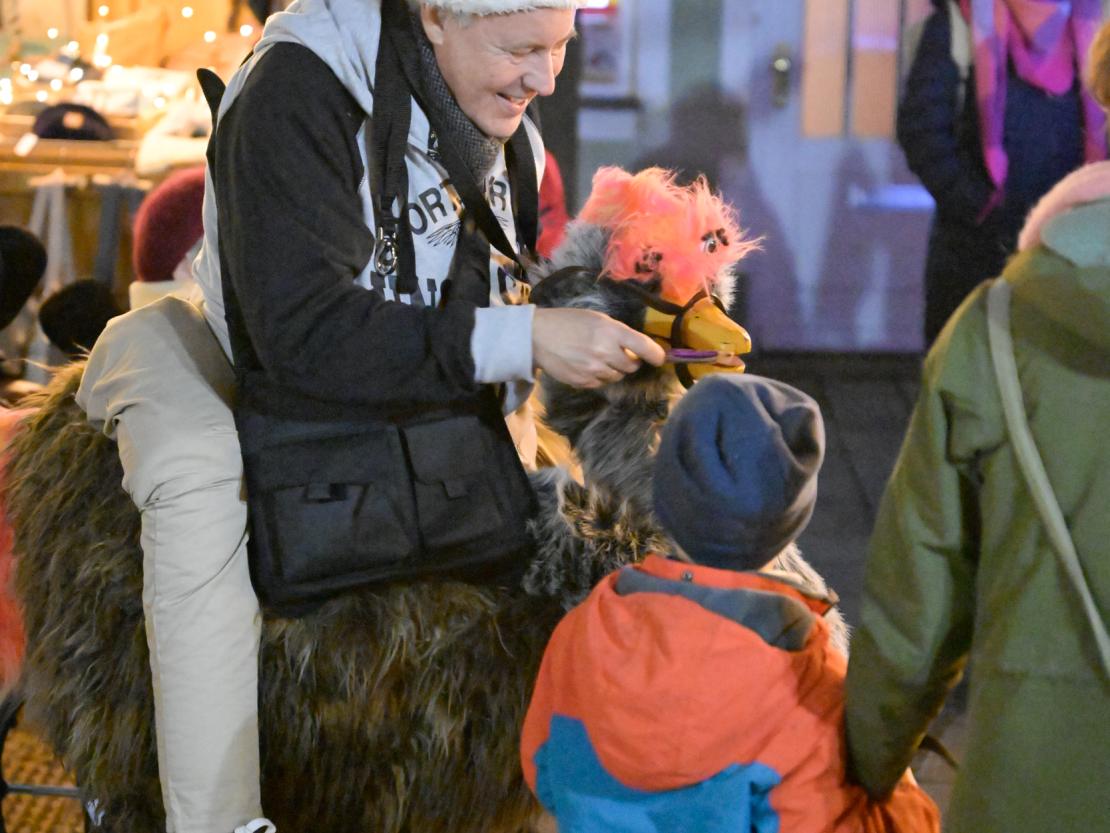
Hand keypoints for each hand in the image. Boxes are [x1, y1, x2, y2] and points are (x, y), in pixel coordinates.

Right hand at [532, 307, 664, 388]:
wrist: (538, 337)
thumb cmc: (569, 322)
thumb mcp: (597, 319)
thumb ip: (618, 333)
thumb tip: (637, 349)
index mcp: (611, 332)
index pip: (645, 348)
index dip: (656, 355)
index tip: (659, 358)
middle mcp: (605, 352)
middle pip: (632, 366)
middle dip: (629, 361)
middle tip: (618, 353)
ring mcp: (594, 370)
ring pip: (617, 377)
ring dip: (614, 369)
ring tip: (599, 358)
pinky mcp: (584, 382)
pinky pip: (602, 383)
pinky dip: (599, 376)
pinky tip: (587, 365)